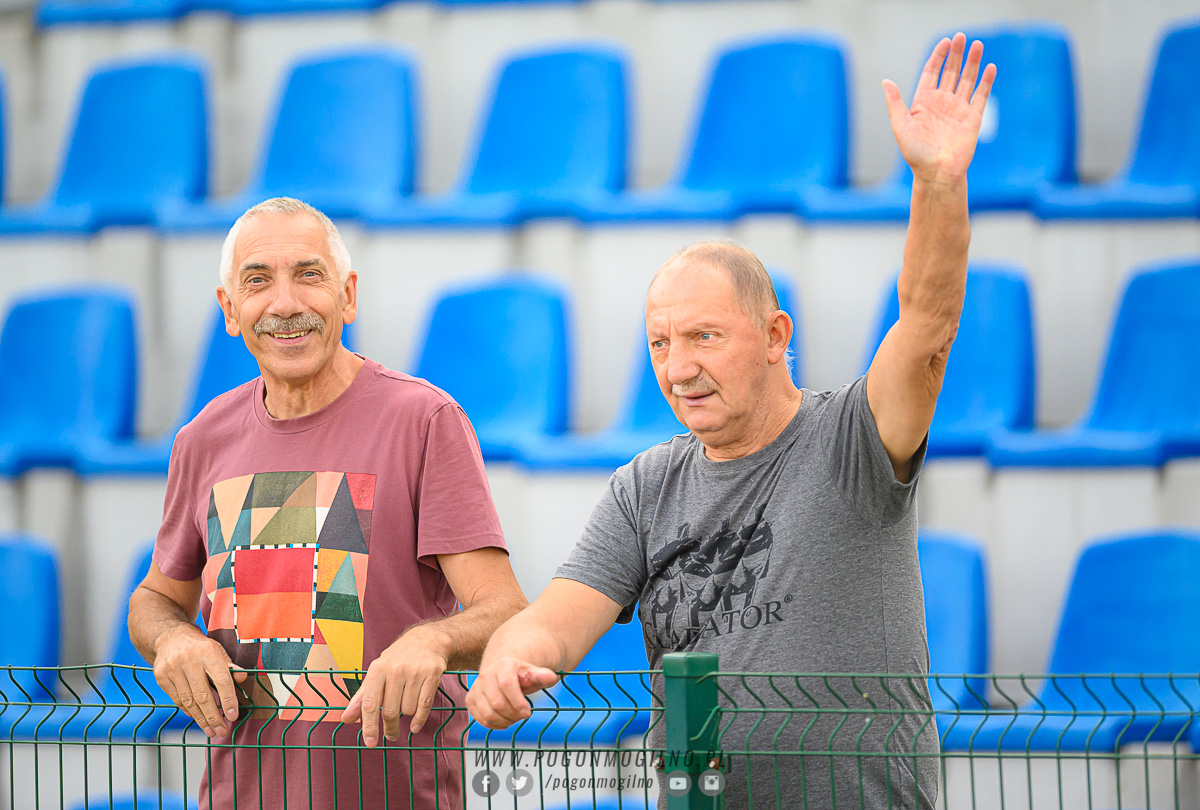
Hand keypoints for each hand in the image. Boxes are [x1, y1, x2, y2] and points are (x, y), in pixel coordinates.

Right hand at [152, 624, 246, 737]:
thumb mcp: (218, 651)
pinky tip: (198, 718)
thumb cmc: (200, 648)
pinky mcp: (161, 677)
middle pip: (203, 694)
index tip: (233, 716)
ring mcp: (173, 669)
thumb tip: (242, 679)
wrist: (170, 637)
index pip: (221, 679)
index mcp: (208, 652)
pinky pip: (177, 699)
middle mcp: (189, 660)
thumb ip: (230, 666)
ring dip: (201, 719)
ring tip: (211, 731)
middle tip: (222, 731)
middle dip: (213, 716)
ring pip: (189, 700)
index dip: (228, 699)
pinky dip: (189, 711)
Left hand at [340, 627, 448, 746]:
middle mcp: (395, 670)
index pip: (370, 703)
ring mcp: (415, 672)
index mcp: (378, 669)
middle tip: (391, 736)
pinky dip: (419, 720)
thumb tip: (346, 719)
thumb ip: (361, 697)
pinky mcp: (432, 674)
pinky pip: (425, 705)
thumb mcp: (376, 673)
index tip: (370, 743)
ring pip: (408, 710)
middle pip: (390, 711)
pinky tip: (415, 725)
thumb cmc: (396, 660)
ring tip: (406, 705)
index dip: (369, 726)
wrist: (426, 640)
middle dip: (390, 728)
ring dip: (406, 715)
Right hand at [465, 657, 558, 729]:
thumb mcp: (534, 674)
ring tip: (515, 717)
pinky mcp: (470, 700)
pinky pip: (482, 720)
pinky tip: (505, 720)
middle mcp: (486, 675)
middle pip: (497, 703)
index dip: (518, 702)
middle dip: (513, 714)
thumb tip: (551, 677)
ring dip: (505, 721)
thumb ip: (543, 676)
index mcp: (503, 665)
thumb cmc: (522, 676)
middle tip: (524, 715)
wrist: (503, 673)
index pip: (507, 685)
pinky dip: (495, 725)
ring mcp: (476, 688)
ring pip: (488, 714)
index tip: (528, 712)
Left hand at [883, 33, 996, 183]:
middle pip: (951, 72)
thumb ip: (895, 102)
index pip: (932, 72)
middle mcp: (942, 103)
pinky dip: (986, 82)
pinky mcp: (973, 118)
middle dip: (956, 54)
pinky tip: (990, 67)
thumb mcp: (900, 125)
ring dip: (973, 62)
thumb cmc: (915, 153)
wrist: (936, 173)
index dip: (938, 56)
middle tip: (961, 37)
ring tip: (978, 44)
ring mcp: (958, 109)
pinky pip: (981, 96)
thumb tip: (885, 81)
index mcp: (924, 102)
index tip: (944, 42)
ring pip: (967, 80)